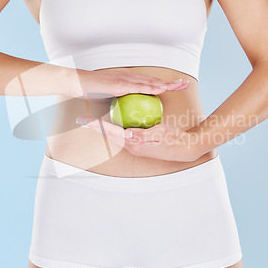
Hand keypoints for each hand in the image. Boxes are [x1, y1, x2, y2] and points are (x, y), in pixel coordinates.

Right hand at [74, 69, 189, 98]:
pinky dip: (151, 87)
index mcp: (128, 82)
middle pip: (154, 81)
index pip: (149, 84)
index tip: (176, 87)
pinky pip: (139, 86)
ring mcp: (125, 79)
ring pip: (150, 82)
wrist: (77, 84)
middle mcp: (129, 78)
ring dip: (165, 84)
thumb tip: (123, 116)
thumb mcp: (108, 100)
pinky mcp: (120, 83)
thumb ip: (118, 106)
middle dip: (170, 82)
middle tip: (185, 84)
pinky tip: (161, 89)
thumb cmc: (90, 92)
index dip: (164, 85)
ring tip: (179, 85)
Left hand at [81, 118, 200, 161]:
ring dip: (103, 129)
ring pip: (114, 136)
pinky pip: (123, 135)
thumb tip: (127, 133)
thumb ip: (143, 135)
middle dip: (95, 128)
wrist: (185, 147)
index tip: (85, 120)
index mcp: (134, 143)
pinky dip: (114, 129)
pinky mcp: (139, 144)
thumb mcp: (160, 133)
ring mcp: (135, 146)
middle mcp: (131, 146)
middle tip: (82, 120)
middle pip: (109, 135)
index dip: (98, 125)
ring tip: (92, 121)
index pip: (112, 132)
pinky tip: (114, 121)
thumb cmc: (174, 139)